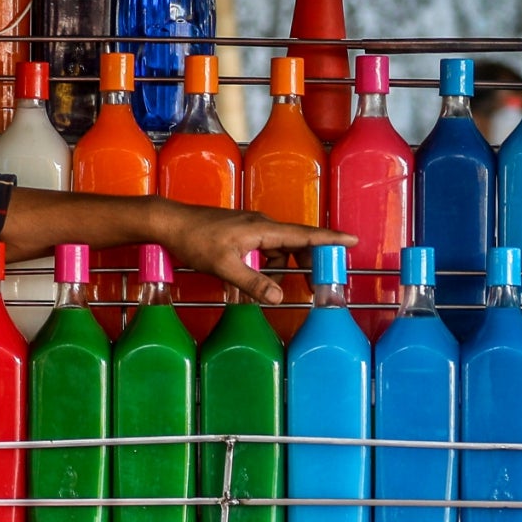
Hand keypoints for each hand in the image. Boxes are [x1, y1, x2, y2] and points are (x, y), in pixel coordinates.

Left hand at [162, 206, 353, 303]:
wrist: (169, 223)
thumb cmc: (195, 240)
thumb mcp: (224, 266)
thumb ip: (253, 282)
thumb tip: (278, 298)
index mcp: (263, 229)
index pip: (304, 234)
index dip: (330, 239)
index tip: (352, 241)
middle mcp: (262, 225)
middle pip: (296, 243)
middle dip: (307, 261)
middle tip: (315, 283)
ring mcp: (252, 228)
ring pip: (279, 250)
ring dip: (279, 268)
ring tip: (266, 287)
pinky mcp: (242, 234)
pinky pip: (265, 251)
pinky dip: (265, 265)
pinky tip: (250, 277)